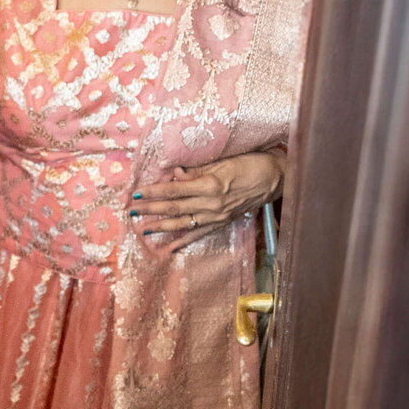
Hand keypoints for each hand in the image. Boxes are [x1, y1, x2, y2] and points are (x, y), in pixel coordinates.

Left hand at [130, 153, 283, 248]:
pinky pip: (200, 233)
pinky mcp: (223, 222)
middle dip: (152, 210)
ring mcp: (217, 216)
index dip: (155, 192)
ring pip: (184, 223)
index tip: (138, 193)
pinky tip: (171, 247)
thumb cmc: (251, 164)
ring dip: (162, 227)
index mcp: (210, 185)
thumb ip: (197, 170)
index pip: (175, 190)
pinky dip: (185, 241)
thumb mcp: (223, 161)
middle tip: (132, 211)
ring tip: (144, 229)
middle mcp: (211, 204)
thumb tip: (176, 174)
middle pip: (175, 208)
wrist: (276, 178)